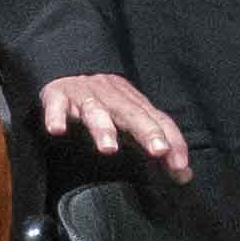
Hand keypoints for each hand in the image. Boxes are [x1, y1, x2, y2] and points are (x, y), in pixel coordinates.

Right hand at [37, 70, 193, 182]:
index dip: (172, 141)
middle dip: (147, 131)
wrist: (70, 65)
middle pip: (132, 114)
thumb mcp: (133, 118)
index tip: (181, 167)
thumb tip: (183, 175)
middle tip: (158, 151)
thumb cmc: (106, 100)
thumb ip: (156, 144)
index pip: (159, 120)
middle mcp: (113, 98)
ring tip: (108, 148)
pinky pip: (56, 106)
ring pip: (95, 111)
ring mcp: (85, 96)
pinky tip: (57, 130)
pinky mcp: (58, 96)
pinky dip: (56, 116)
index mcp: (134, 104)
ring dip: (102, 128)